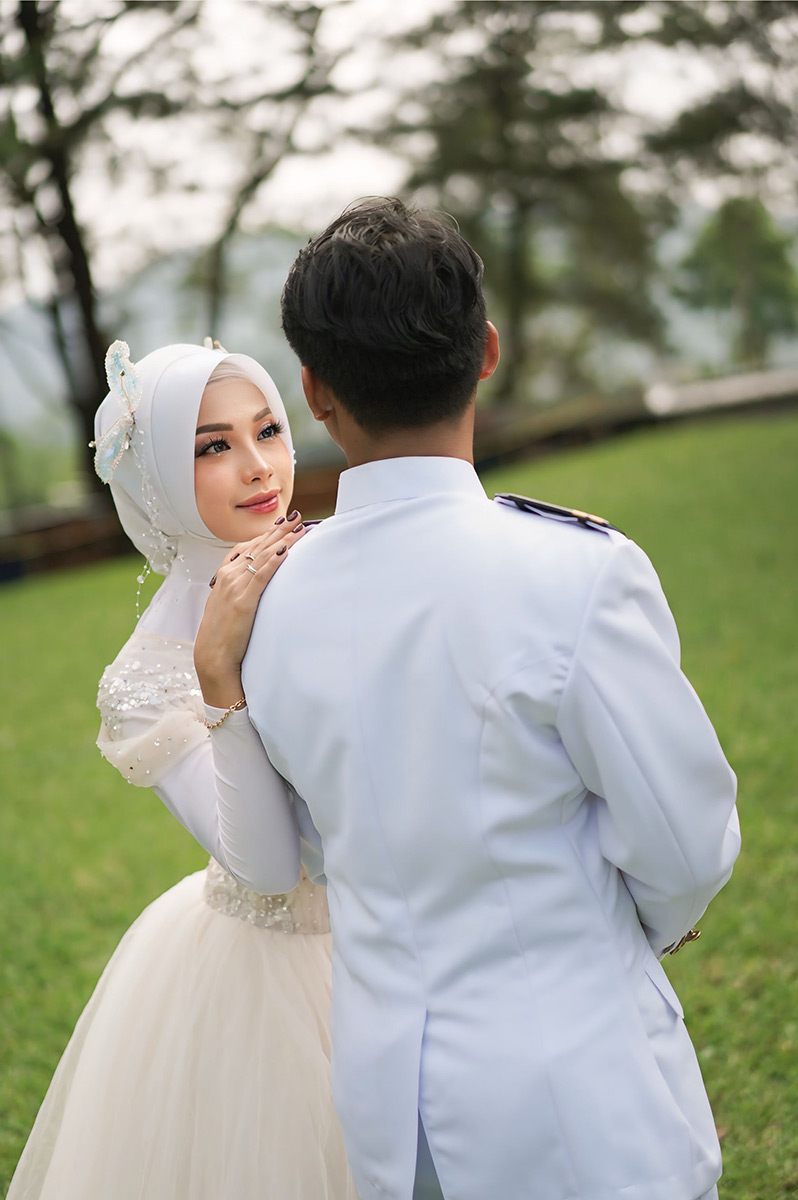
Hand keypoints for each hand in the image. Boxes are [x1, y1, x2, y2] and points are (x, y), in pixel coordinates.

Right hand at [193, 514, 305, 707]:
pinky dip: (274, 561)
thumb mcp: (226, 604)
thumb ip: (238, 588)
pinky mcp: (244, 600)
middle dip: (279, 530)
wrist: (212, 654)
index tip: (281, 523)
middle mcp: (228, 576)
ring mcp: (235, 587)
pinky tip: (286, 550)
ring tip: (299, 528)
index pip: (246, 546)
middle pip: (257, 546)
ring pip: (262, 556)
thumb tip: (253, 582)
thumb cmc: (221, 632)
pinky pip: (262, 575)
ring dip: (283, 540)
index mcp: (223, 575)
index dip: (265, 534)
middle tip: (297, 517)